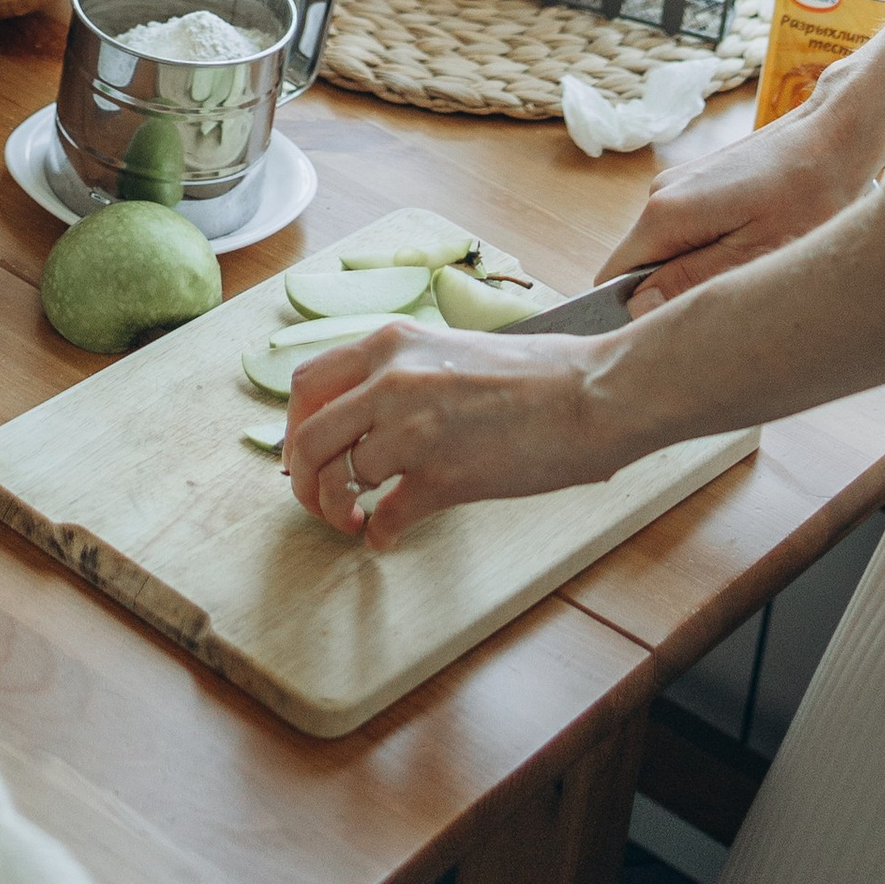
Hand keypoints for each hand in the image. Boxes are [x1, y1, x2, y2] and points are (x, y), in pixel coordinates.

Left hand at [284, 323, 625, 552]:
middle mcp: (390, 381)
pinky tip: (387, 539)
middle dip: (302, 479)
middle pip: (307, 438)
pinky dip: (378, 537)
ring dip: (336, 511)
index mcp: (390, 344)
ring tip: (354, 522)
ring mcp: (413, 430)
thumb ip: (401, 374)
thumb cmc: (533, 373)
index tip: (307, 453)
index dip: (296, 428)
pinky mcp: (443, 476)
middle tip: (320, 500)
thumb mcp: (448, 350)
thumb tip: (364, 415)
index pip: (306, 383)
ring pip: (337, 480)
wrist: (588, 393)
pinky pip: (386, 518)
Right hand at [598, 73, 876, 309]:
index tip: (669, 339)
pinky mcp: (700, 185)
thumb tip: (636, 311)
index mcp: (665, 213)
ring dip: (693, 276)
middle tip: (723, 316)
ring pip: (665, 252)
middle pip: (639, 268)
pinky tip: (750, 255)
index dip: (630, 316)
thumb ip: (690, 282)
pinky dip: (708, 254)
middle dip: (669, 298)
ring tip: (745, 282)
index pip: (613, 280)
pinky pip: (685, 233)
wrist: (834, 138)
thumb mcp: (753, 255)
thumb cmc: (807, 196)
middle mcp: (660, 194)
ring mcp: (679, 186)